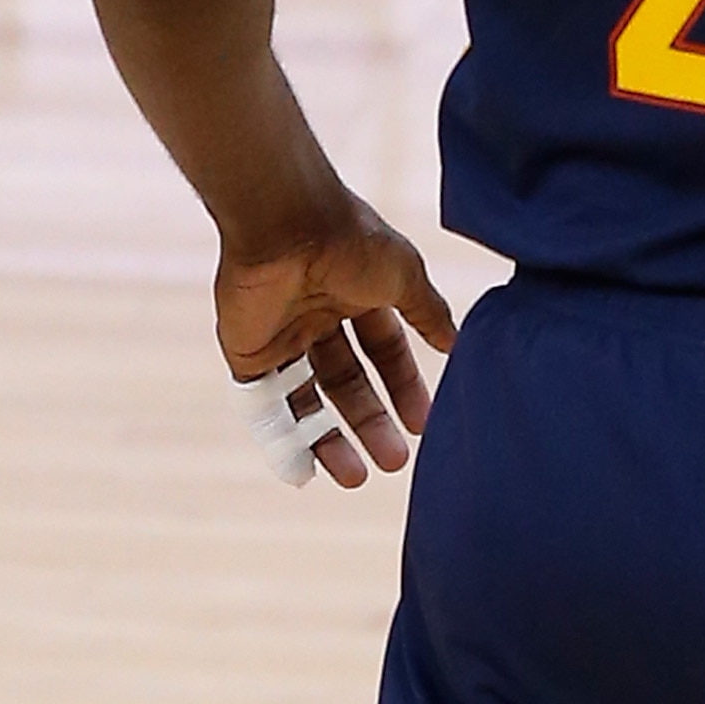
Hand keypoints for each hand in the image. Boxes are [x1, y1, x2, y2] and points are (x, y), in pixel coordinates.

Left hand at [216, 202, 460, 487]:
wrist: (287, 225)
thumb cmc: (354, 241)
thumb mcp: (406, 277)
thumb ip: (428, 312)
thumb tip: (456, 342)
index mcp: (357, 296)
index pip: (384, 352)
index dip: (404, 387)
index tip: (424, 423)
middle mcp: (319, 319)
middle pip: (348, 384)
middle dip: (372, 422)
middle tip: (395, 462)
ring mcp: (282, 338)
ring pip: (310, 401)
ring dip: (333, 439)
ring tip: (358, 477)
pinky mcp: (248, 356)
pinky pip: (267, 407)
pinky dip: (284, 440)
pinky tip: (305, 470)